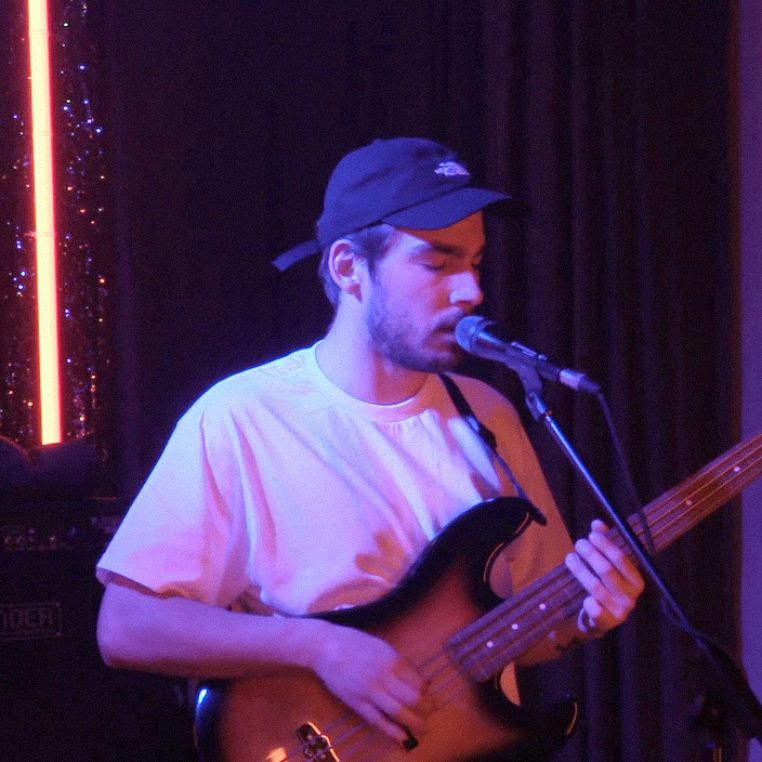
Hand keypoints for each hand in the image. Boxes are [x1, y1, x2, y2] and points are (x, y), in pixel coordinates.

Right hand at [309, 621, 431, 742]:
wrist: (325, 647)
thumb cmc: (354, 642)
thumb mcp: (380, 645)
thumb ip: (397, 661)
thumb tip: (415, 677)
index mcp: (390, 659)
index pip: (416, 679)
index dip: (426, 688)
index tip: (428, 691)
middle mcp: (383, 676)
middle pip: (412, 697)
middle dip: (426, 706)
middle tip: (433, 709)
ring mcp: (370, 691)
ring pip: (398, 711)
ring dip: (414, 721)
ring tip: (424, 727)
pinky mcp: (357, 703)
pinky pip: (378, 720)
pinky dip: (392, 730)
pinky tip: (403, 737)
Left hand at [565, 519, 644, 635]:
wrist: (599, 620)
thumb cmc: (605, 586)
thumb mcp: (607, 565)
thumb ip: (605, 544)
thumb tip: (597, 523)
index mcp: (636, 580)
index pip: (621, 559)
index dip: (605, 545)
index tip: (591, 536)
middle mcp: (631, 597)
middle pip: (607, 570)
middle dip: (590, 555)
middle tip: (578, 544)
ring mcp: (620, 612)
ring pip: (596, 587)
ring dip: (581, 570)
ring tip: (570, 558)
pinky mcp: (606, 623)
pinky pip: (593, 608)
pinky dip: (586, 600)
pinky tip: (581, 594)